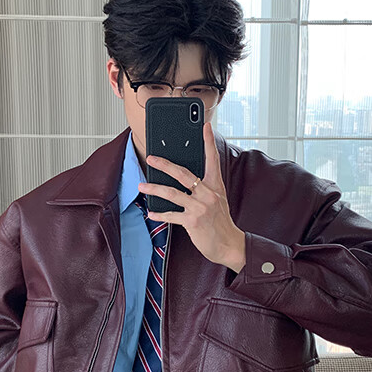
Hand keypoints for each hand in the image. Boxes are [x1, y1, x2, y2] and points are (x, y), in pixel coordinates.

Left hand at [137, 122, 245, 272]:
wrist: (230, 245)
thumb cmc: (221, 223)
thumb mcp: (218, 200)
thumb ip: (204, 188)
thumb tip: (185, 180)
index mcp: (215, 185)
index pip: (212, 159)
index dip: (208, 142)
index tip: (204, 126)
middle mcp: (208, 194)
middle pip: (183, 173)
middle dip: (164, 165)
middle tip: (151, 158)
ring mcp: (200, 207)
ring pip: (172, 193)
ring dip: (154, 189)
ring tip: (142, 187)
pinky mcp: (193, 222)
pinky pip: (171, 215)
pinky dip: (159, 214)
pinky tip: (151, 212)